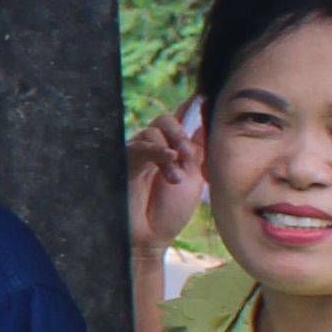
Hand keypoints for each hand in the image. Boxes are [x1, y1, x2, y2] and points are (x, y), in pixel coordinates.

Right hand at [128, 107, 209, 262]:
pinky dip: (157, 150)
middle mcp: (155, 148)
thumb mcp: (194, 178)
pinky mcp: (125, 163)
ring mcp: (139, 155)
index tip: (202, 94)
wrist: (151, 237)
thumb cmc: (170, 212)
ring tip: (177, 175)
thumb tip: (207, 123)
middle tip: (190, 154)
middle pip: (165, 120)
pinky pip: (140, 146)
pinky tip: (169, 159)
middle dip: (179, 130)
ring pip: (153, 130)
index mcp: (173, 150)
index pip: (181, 122)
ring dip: (170, 149)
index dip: (190, 106)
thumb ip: (199, 151)